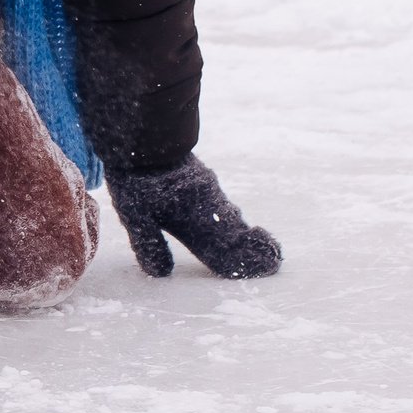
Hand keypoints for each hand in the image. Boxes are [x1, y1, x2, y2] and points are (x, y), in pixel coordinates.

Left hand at [108, 154, 281, 278]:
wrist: (147, 138)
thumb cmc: (138, 178)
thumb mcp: (137, 214)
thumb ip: (150, 244)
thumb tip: (162, 274)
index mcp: (195, 223)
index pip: (225, 250)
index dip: (245, 262)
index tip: (268, 267)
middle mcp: (208, 209)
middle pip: (236, 235)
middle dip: (254, 249)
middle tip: (275, 261)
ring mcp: (209, 193)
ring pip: (231, 218)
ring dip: (245, 234)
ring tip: (259, 243)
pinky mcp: (204, 181)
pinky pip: (224, 205)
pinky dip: (234, 218)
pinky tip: (233, 219)